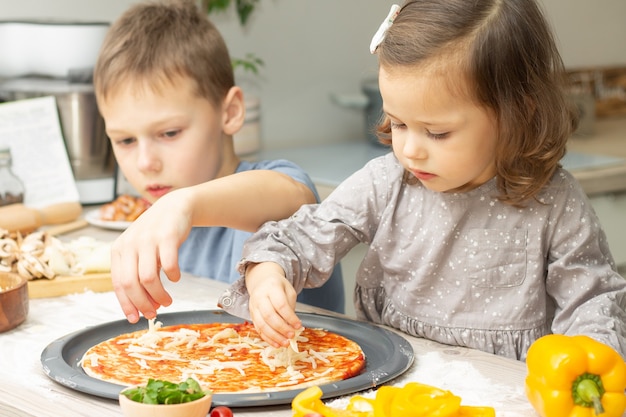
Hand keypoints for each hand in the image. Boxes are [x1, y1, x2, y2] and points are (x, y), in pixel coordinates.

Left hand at [110, 190, 193, 322]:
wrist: (174, 207)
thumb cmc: (156, 235)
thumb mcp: (139, 252)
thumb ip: (138, 275)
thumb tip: (144, 305)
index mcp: (119, 250)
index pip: (118, 284)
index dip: (127, 304)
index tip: (135, 319)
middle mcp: (130, 245)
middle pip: (131, 284)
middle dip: (143, 303)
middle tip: (154, 312)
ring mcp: (148, 240)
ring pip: (148, 278)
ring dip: (159, 295)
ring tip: (168, 301)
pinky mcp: (167, 237)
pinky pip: (169, 265)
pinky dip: (173, 276)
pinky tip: (176, 278)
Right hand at [245, 262, 301, 346]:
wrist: (262, 281)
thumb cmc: (279, 287)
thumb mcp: (289, 291)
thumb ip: (290, 307)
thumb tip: (293, 326)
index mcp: (272, 287)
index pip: (280, 304)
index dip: (290, 317)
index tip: (298, 326)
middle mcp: (260, 296)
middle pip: (269, 315)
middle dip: (282, 328)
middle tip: (292, 335)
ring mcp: (253, 306)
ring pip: (262, 324)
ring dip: (274, 336)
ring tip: (285, 343)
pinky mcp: (251, 315)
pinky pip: (258, 329)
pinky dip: (268, 338)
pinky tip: (277, 344)